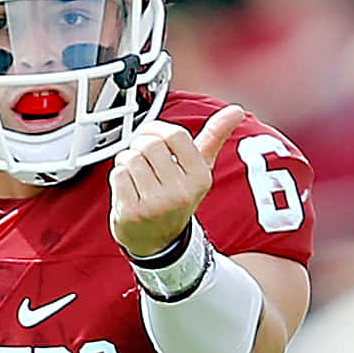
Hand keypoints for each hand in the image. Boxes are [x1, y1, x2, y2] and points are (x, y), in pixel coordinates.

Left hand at [108, 105, 245, 256]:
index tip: (151, 135)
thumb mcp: (200, 169)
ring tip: (136, 175)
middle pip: (149, 144)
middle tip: (142, 158)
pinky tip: (128, 188)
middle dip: (139, 145)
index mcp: (200, 177)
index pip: (174, 134)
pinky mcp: (132, 213)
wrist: (158, 241)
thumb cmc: (176, 197)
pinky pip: (118, 175)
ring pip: (130, 158)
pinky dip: (117, 176)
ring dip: (126, 161)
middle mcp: (180, 193)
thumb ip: (214, 138)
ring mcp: (155, 205)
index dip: (156, 129)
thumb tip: (236, 111)